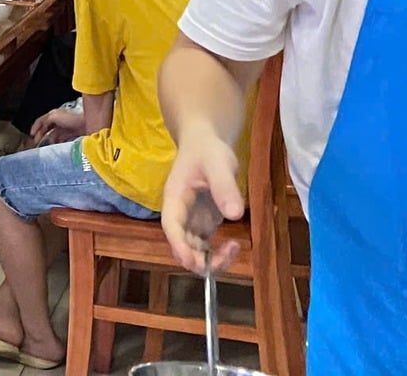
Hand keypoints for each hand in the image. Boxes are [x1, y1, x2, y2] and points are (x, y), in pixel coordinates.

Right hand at [29, 106, 86, 145]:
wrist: (87, 124)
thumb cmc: (70, 119)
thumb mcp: (54, 117)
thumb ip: (45, 121)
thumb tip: (40, 129)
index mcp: (53, 115)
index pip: (40, 121)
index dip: (35, 128)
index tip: (31, 136)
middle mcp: (57, 121)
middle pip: (46, 129)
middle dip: (40, 135)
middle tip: (36, 144)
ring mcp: (63, 128)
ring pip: (52, 135)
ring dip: (48, 140)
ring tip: (45, 147)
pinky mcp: (69, 134)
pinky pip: (60, 139)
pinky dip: (56, 143)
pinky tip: (54, 147)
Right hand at [160, 128, 245, 273]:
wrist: (206, 144)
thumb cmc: (207, 150)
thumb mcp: (217, 164)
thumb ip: (224, 187)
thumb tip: (234, 215)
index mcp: (174, 198)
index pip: (171, 226)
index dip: (179, 246)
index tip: (193, 261)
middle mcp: (179, 214)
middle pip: (181, 246)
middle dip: (199, 259)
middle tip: (226, 254)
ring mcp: (191, 221)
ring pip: (193, 251)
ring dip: (210, 260)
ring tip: (234, 248)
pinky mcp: (203, 224)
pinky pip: (205, 247)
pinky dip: (217, 254)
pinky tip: (233, 245)